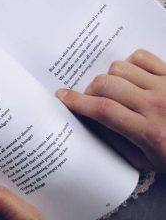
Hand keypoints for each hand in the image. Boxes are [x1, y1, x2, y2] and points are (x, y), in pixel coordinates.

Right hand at [56, 49, 165, 171]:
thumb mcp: (147, 161)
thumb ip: (116, 141)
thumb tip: (89, 120)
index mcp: (149, 132)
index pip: (102, 110)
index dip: (76, 101)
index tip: (62, 97)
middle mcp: (156, 105)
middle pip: (106, 85)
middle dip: (89, 90)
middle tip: (90, 99)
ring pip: (119, 68)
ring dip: (110, 78)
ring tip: (115, 90)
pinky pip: (141, 57)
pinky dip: (130, 64)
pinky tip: (132, 77)